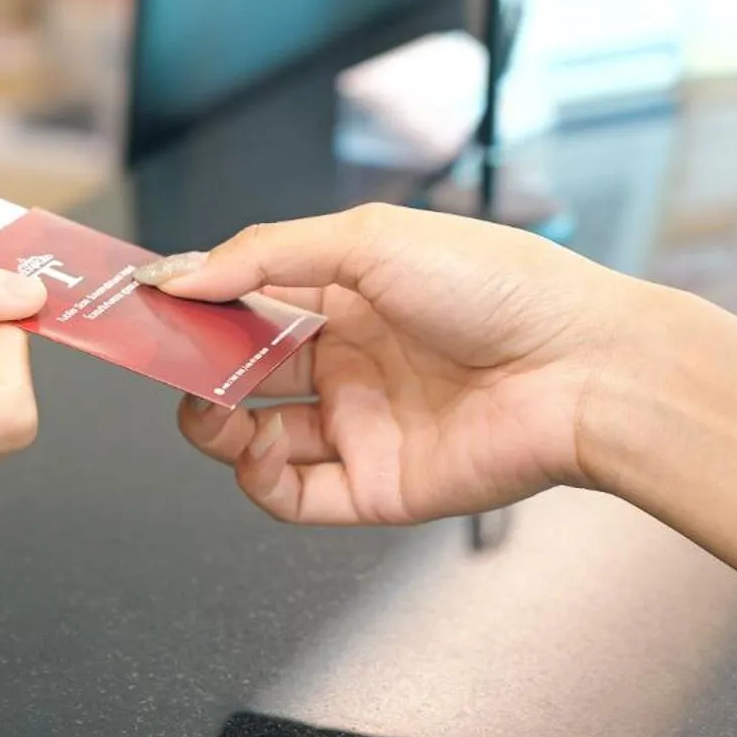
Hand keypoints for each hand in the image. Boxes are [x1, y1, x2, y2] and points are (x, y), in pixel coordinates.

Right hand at [138, 204, 641, 525]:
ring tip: (208, 408)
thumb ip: (265, 255)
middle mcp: (352, 363)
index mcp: (350, 296)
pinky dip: (257, 480)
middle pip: (243, 374)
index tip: (151, 305)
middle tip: (170, 360)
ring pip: (256, 437)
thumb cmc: (500, 287)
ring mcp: (362, 426)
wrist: (585, 368)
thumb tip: (180, 271)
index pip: (249, 303)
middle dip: (196, 368)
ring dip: (215, 424)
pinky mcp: (378, 487)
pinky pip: (294, 496)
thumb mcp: (370, 240)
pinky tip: (251, 453)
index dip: (198, 306)